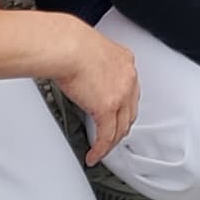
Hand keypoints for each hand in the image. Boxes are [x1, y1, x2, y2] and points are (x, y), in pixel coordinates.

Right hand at [52, 24, 140, 165]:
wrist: (68, 47)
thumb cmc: (72, 44)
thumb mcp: (92, 52)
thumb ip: (95, 67)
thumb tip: (84, 76)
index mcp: (125, 62)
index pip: (131, 90)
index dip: (124, 106)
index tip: (117, 115)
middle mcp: (128, 78)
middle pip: (130, 112)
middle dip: (120, 127)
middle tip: (110, 137)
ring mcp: (121, 94)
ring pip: (120, 128)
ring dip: (111, 142)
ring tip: (102, 150)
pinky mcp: (107, 109)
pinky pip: (106, 137)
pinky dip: (101, 149)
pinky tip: (94, 155)